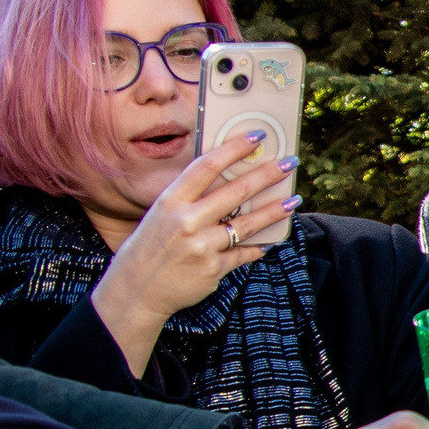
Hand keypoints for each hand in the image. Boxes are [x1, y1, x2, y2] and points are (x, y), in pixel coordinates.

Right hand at [91, 132, 298, 374]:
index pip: (207, 166)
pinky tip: (268, 241)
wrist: (135, 290)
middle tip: (289, 163)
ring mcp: (201, 247)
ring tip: (293, 200)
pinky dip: (256, 247)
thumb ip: (191, 199)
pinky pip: (243, 253)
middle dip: (267, 175)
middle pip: (236, 192)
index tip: (257, 138)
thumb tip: (230, 180)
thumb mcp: (161, 215)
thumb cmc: (150, 247)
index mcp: (171, 201)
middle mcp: (186, 221)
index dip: (234, 149)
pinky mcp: (213, 269)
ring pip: (247, 224)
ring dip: (274, 210)